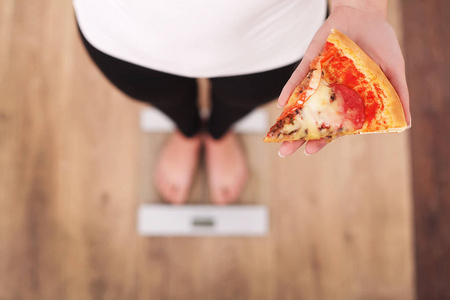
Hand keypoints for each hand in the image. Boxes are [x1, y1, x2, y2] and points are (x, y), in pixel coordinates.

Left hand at [277, 3, 410, 156]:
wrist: (367, 15)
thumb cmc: (381, 43)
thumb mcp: (393, 71)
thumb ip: (398, 96)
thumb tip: (406, 123)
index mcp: (348, 100)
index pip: (332, 124)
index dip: (322, 138)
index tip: (311, 150)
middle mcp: (331, 93)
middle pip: (312, 119)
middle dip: (298, 135)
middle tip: (286, 151)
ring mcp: (319, 79)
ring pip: (301, 103)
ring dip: (289, 119)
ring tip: (277, 135)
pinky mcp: (311, 62)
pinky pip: (299, 78)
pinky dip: (290, 90)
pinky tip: (282, 104)